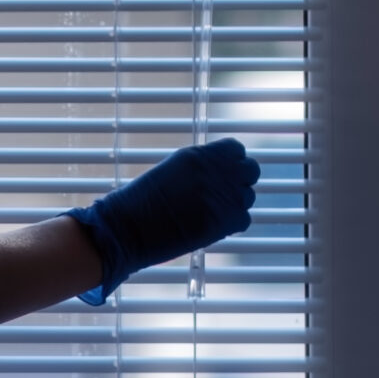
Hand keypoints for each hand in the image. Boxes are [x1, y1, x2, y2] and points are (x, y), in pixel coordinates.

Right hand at [67, 139, 260, 304]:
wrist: (128, 228)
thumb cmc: (139, 203)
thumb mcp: (169, 173)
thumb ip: (196, 170)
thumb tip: (213, 177)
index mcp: (199, 155)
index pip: (235, 149)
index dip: (231, 162)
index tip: (221, 174)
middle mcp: (216, 171)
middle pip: (251, 170)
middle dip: (240, 180)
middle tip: (223, 194)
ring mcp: (224, 195)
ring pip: (248, 196)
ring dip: (235, 204)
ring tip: (212, 213)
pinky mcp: (227, 220)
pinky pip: (244, 219)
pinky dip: (232, 224)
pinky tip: (213, 227)